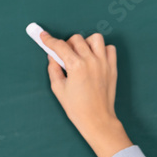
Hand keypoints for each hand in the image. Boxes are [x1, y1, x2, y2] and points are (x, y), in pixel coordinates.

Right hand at [42, 31, 132, 156]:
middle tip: (65, 55)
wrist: (97, 120)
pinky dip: (102, 50)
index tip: (43, 36)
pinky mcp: (113, 68)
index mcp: (76, 66)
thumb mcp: (58, 89)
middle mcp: (91, 61)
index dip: (49, 40)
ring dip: (86, 43)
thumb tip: (52, 56)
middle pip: (77, 39)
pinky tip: (95, 59)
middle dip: (67, 44)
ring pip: (95, 39)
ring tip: (82, 55)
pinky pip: (110, 49)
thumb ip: (53, 69)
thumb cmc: (77, 108)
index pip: (60, 46)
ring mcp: (104, 63)